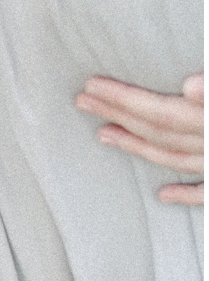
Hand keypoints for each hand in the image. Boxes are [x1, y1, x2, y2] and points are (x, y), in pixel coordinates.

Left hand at [76, 73, 203, 204]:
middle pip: (158, 133)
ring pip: (176, 160)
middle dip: (118, 115)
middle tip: (83, 102)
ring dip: (138, 147)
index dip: (124, 98)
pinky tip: (163, 195)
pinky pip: (206, 193)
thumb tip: (190, 86)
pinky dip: (185, 194)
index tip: (92, 86)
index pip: (161, 112)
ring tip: (105, 134)